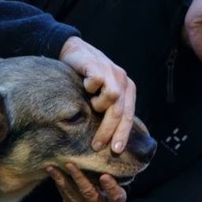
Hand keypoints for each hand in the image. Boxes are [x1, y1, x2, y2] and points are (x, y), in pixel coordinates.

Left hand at [47, 163, 126, 201]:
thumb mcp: (114, 199)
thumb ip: (110, 185)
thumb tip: (98, 161)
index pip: (115, 195)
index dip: (110, 186)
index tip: (104, 176)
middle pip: (88, 192)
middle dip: (78, 177)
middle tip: (69, 164)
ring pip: (71, 193)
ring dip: (60, 179)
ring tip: (51, 168)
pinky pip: (64, 195)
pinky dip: (58, 182)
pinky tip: (52, 172)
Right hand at [59, 36, 135, 153]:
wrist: (73, 51)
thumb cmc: (86, 77)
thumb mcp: (101, 93)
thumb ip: (109, 108)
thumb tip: (111, 137)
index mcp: (127, 89)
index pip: (129, 116)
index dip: (123, 134)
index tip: (115, 150)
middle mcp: (123, 79)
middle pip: (120, 111)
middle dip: (109, 130)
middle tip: (97, 145)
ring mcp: (112, 71)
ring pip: (112, 98)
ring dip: (97, 105)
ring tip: (88, 102)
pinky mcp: (98, 65)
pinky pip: (96, 84)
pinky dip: (88, 88)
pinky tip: (83, 85)